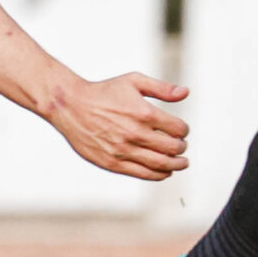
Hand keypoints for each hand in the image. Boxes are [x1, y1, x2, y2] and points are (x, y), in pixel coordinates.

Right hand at [46, 73, 190, 179]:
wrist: (71, 106)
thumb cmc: (104, 92)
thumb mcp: (133, 81)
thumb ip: (161, 88)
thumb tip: (185, 93)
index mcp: (144, 113)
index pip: (178, 129)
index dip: (184, 130)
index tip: (181, 130)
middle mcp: (135, 134)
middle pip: (172, 149)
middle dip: (182, 148)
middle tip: (182, 147)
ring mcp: (124, 151)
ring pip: (161, 165)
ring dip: (176, 165)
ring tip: (181, 163)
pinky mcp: (113, 163)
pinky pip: (143, 174)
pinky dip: (159, 175)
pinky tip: (164, 172)